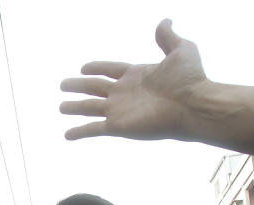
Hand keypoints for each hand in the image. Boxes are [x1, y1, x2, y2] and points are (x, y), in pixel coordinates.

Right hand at [59, 19, 208, 140]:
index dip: (96, 67)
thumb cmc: (190, 80)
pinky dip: (79, 132)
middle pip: (95, 88)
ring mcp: (120, 110)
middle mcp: (125, 93)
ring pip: (89, 107)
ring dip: (74, 107)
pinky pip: (94, 129)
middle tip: (63, 85)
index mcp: (136, 75)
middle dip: (78, 87)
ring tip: (61, 107)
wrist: (192, 105)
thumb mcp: (181, 51)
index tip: (83, 68)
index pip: (110, 70)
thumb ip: (168, 37)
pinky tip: (67, 135)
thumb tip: (165, 21)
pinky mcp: (118, 126)